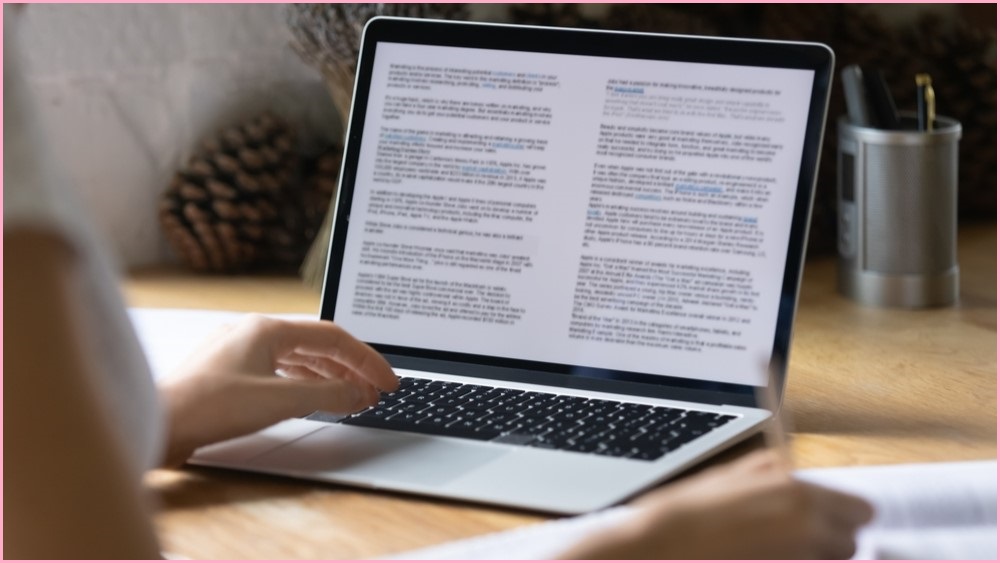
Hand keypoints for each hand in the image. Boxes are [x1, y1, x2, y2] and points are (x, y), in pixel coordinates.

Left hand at [158, 315, 397, 465]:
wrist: (154, 425)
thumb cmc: (207, 407)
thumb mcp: (280, 400)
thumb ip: (327, 394)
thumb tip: (359, 393)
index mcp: (267, 329)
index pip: (333, 337)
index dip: (366, 360)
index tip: (387, 381)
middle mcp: (252, 334)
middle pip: (316, 346)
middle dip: (350, 370)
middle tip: (374, 392)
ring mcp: (237, 353)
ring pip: (296, 361)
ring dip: (328, 378)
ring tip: (352, 398)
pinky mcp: (226, 376)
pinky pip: (277, 373)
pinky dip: (303, 385)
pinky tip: (313, 399)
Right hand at [561, 450, 872, 558]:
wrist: (663, 547)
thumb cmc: (689, 511)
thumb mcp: (733, 475)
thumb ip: (774, 473)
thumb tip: (791, 473)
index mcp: (799, 495)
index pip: (862, 510)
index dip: (845, 513)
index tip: (831, 514)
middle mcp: (807, 532)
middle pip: (849, 542)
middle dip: (828, 539)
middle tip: (797, 534)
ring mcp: (797, 562)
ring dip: (811, 556)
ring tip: (775, 549)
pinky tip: (764, 557)